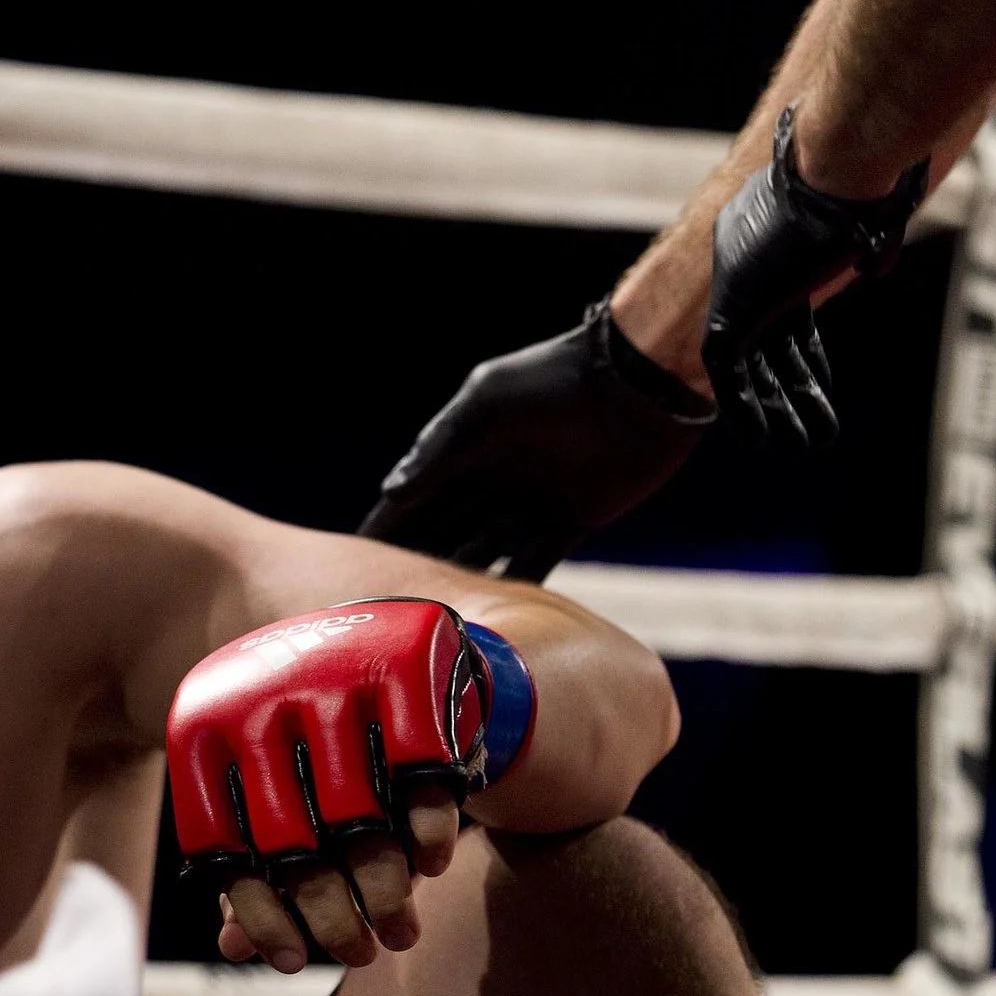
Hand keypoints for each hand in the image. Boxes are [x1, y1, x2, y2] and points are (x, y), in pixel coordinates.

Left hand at [165, 600, 492, 971]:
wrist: (373, 631)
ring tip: (399, 931)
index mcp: (202, 727)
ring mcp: (327, 676)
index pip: (224, 845)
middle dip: (331, 916)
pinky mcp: (400, 667)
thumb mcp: (264, 786)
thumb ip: (250, 860)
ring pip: (358, 817)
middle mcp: (254, 696)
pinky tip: (430, 865)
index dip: (260, 915)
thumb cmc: (304, 738)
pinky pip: (417, 773)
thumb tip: (234, 949)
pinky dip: (426, 829)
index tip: (294, 963)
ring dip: (384, 889)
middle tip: (358, 955)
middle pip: (292, 841)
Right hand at [357, 301, 712, 581]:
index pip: (414, 496)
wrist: (638, 383)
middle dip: (416, 558)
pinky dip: (514, 585)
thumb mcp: (484, 408)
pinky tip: (490, 612)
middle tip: (385, 597)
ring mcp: (532, 501)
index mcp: (465, 448)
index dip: (386, 526)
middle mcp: (494, 477)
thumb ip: (438, 450)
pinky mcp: (574, 520)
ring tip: (430, 613)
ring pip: (484, 549)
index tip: (357, 559)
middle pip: (443, 528)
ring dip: (460, 576)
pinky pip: (535, 561)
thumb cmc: (553, 382)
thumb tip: (393, 492)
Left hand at [702, 105, 926, 447]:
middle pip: (769, 347)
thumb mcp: (873, 215)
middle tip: (810, 432)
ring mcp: (735, 293)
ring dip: (775, 412)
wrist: (835, 174)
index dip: (806, 361)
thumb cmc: (866, 188)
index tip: (820, 391)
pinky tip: (764, 443)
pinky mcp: (728, 315)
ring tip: (802, 449)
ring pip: (752, 369)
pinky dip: (745, 411)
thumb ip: (870, 244)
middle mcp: (746, 270)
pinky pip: (729, 378)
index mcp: (773, 247)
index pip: (786, 318)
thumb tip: (873, 266)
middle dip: (789, 393)